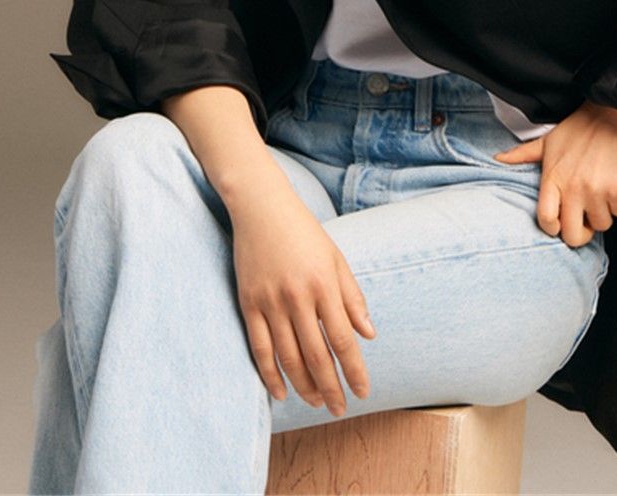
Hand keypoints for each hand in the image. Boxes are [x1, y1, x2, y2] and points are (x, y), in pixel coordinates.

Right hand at [229, 181, 375, 415]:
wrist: (260, 207)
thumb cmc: (303, 231)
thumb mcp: (336, 258)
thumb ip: (352, 297)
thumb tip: (368, 335)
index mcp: (324, 285)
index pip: (343, 340)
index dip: (354, 371)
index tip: (362, 393)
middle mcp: (297, 297)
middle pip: (317, 355)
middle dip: (331, 388)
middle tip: (339, 409)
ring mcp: (270, 302)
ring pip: (288, 357)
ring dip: (304, 386)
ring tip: (316, 402)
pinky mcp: (249, 303)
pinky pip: (260, 348)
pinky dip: (269, 374)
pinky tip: (280, 392)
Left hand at [493, 100, 616, 246]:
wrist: (612, 115)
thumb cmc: (580, 129)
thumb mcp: (548, 141)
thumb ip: (523, 154)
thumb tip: (498, 158)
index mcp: (553, 177)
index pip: (546, 218)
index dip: (553, 228)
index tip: (559, 224)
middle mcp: (574, 187)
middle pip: (574, 236)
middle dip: (581, 232)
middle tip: (584, 218)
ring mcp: (598, 190)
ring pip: (602, 224)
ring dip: (603, 212)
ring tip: (600, 190)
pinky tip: (615, 184)